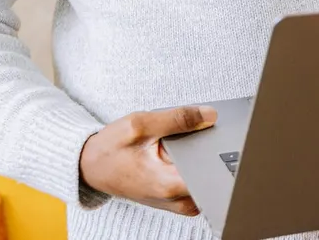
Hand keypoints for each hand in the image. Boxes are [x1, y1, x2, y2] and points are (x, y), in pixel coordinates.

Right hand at [79, 105, 216, 215]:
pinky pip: (197, 184)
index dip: (223, 153)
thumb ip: (178, 119)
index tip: (228, 139)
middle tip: (208, 135)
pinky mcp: (174, 200)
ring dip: (204, 161)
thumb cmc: (110, 148)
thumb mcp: (141, 124)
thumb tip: (210, 115)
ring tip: (188, 144)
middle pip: (213, 178)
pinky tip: (185, 152)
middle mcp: (175, 199)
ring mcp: (175, 202)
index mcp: (169, 183)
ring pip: (207, 181)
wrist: (90, 166)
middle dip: (214, 154)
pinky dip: (197, 167)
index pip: (213, 174)